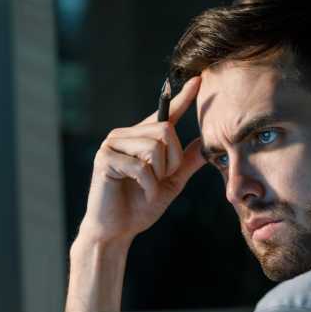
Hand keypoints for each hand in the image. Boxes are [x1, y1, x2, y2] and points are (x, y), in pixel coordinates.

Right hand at [77, 76, 206, 246]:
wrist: (116, 231)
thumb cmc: (139, 207)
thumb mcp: (170, 184)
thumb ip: (185, 164)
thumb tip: (205, 146)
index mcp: (140, 138)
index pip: (164, 114)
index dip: (183, 98)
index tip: (199, 80)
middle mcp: (124, 135)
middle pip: (165, 130)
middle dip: (172, 160)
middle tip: (161, 181)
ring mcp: (111, 145)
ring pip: (154, 146)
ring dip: (159, 173)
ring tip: (149, 187)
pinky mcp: (104, 159)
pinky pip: (141, 166)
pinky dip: (148, 185)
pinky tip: (141, 194)